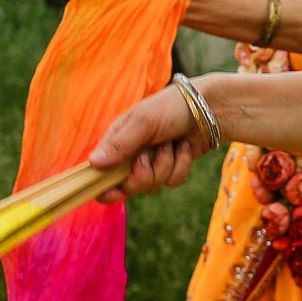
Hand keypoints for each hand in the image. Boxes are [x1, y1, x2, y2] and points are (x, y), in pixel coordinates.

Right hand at [89, 87, 206, 200]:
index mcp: (118, 141)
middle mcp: (132, 155)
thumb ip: (119, 144)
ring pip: (152, 186)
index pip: (100, 172)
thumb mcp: (143, 122)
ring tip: (171, 143)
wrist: (208, 108)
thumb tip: (93, 162)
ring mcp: (152, 163)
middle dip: (143, 174)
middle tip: (149, 156)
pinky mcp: (171, 168)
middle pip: (128, 186)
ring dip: (166, 165)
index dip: (105, 187)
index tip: (115, 192)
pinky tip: (184, 147)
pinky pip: (172, 182)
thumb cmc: (171, 107)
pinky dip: (181, 165)